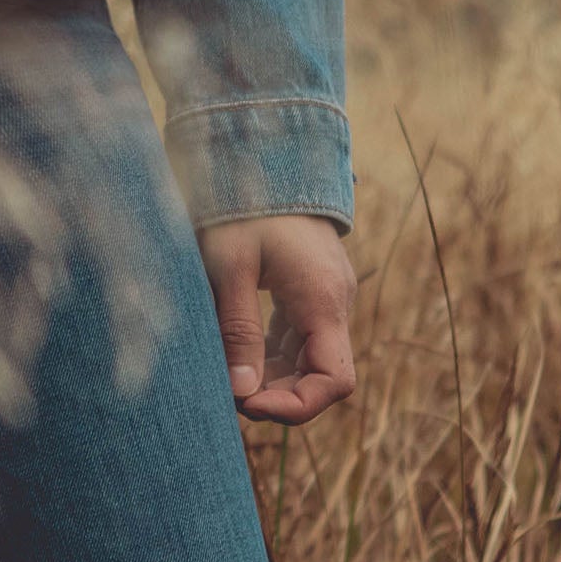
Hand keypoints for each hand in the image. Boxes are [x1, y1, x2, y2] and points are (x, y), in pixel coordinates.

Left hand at [199, 214, 356, 425]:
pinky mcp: (310, 290)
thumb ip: (238, 330)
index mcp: (322, 300)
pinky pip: (298, 338)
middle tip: (227, 395)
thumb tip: (241, 393)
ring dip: (272, 378)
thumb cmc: (243, 205)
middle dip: (278, 396)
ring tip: (226, 377)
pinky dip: (271, 355)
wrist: (264, 154)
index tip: (249, 405)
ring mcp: (325, 296)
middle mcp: (334, 303)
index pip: (334, 381)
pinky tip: (236, 356)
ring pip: (308, 359)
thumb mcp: (230, 267)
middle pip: (321, 376)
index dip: (296, 407)